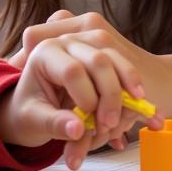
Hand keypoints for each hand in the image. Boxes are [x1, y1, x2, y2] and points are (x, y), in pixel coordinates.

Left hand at [0, 10, 163, 168]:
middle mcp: (66, 40)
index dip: (84, 97)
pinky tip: (140, 98)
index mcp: (44, 52)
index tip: (86, 122)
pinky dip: (133, 81)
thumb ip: (55, 125)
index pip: (72, 71)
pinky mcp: (103, 48)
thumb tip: (78, 130)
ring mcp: (87, 41)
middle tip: (108, 123)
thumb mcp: (34, 121)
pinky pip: (123, 61)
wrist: (37, 102)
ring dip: (127, 83)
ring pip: (114, 57)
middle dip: (109, 94)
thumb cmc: (30, 112)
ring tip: (134, 107)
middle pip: (98, 60)